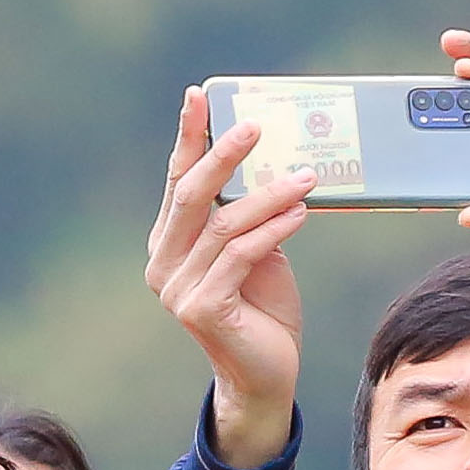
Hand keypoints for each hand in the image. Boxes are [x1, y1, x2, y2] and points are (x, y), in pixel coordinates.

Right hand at [144, 87, 312, 469]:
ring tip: (306, 175)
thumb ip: (247, 214)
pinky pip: (240, 256)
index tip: (200, 95)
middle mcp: (162, 264)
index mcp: (168, 243)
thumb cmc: (263, 308)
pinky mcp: (202, 311)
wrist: (265, 375)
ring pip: (223, 225)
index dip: (188, 136)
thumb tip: (272, 160)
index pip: (178, 180)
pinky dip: (273, 229)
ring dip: (269, 194)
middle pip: (191, 195)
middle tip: (257, 125)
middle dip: (223, 154)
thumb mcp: (256, 249)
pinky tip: (300, 212)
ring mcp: (177, 290)